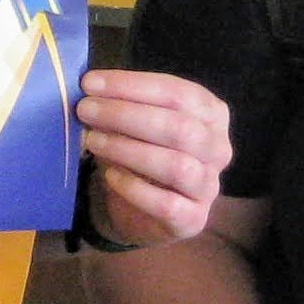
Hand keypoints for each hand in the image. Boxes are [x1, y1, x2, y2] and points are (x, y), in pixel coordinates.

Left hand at [75, 70, 231, 245]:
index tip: (91, 83)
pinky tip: (111, 176)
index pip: (178, 93)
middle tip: (85, 110)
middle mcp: (218, 148)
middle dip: (126, 115)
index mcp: (211, 114)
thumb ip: (121, 105)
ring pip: (176, 165)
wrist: (143, 211)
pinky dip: (134, 188)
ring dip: (128, 149)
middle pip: (179, 127)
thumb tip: (90, 90)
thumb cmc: (141, 154)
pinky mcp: (193, 220)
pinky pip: (167, 204)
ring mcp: (210, 186)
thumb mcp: (135, 123)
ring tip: (93, 141)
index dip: (132, 86)